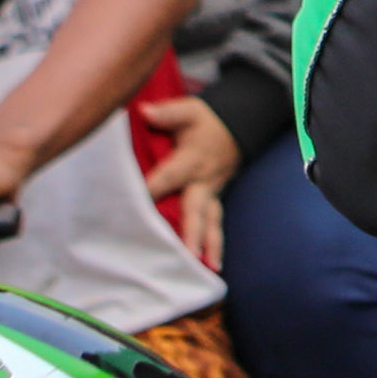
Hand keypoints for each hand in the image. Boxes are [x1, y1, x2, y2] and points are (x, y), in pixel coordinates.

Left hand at [140, 94, 239, 269]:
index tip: (136, 203)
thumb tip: (145, 111)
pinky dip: (214, 244)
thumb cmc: (208, 120)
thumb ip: (167, 113)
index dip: (153, 189)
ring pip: (212, 221)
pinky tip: (211, 265)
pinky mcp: (215, 200)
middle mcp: (204, 181)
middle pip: (197, 208)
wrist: (240, 125)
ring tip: (209, 267)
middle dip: (193, 231)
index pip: (169, 176)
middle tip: (189, 253)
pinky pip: (215, 224)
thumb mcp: (190, 110)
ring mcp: (212, 193)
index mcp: (192, 159)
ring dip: (210, 244)